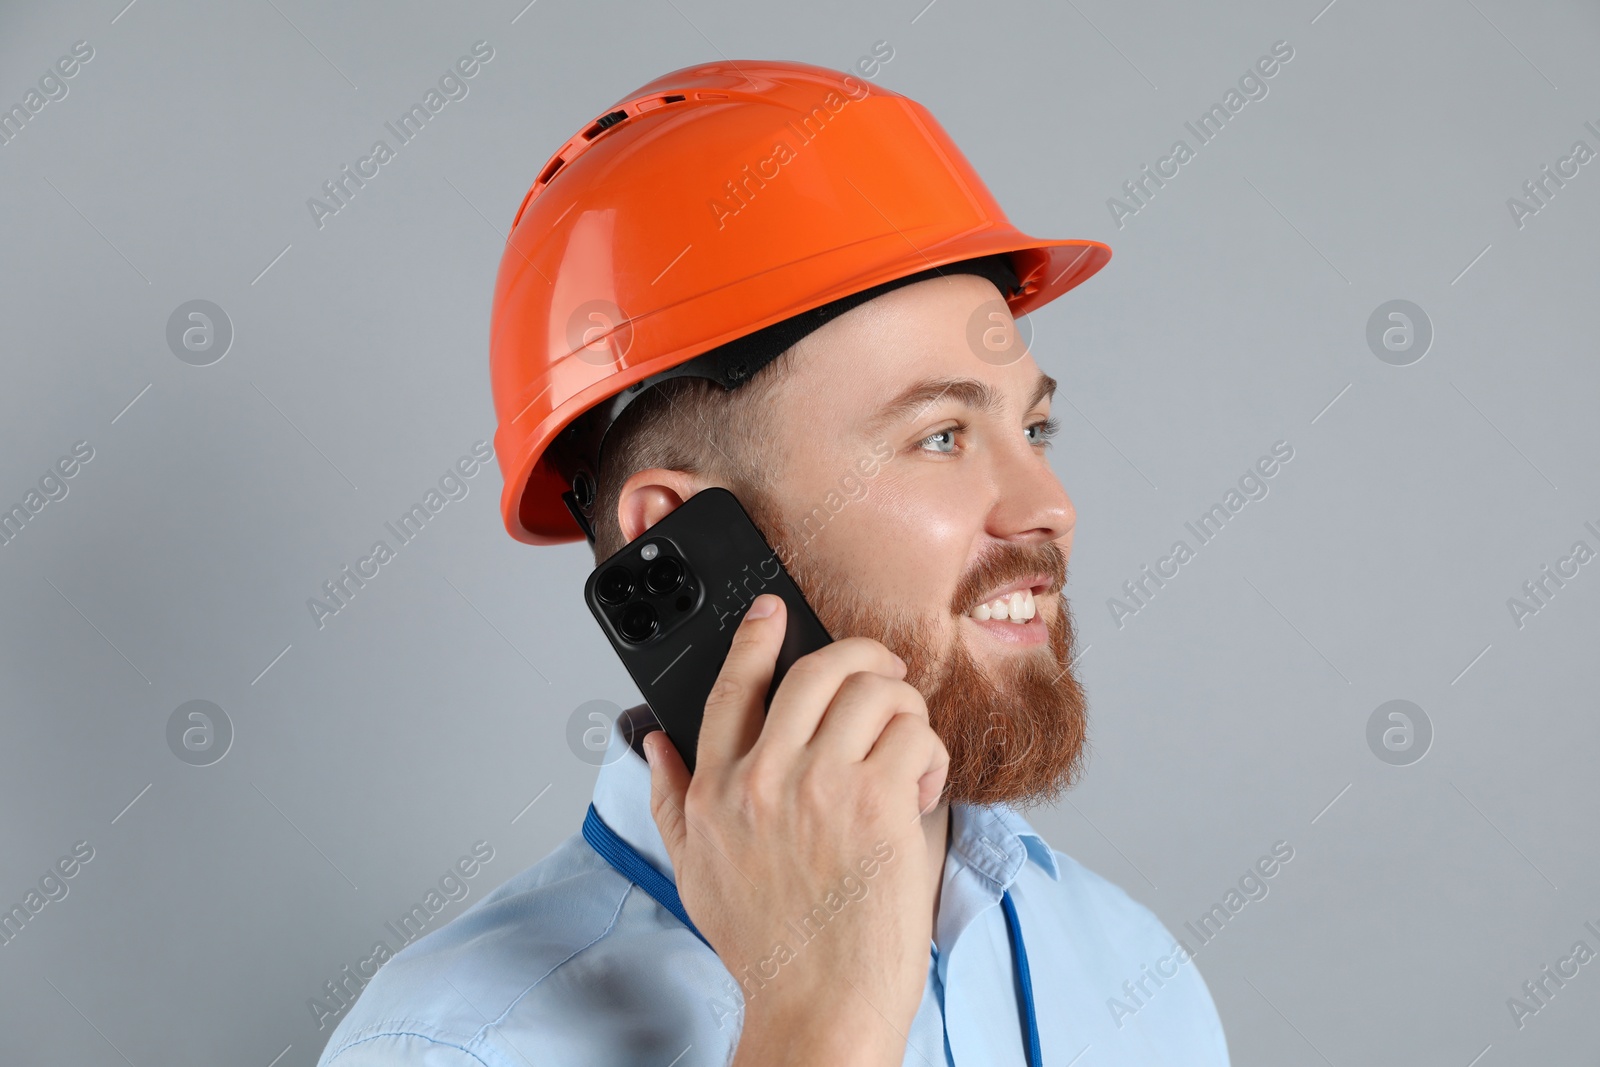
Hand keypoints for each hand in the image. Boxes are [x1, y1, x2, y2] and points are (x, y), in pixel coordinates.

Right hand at [644, 592, 948, 1065]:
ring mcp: (821, 786)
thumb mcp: (695, 872)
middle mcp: (763, 778)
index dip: (756, 636)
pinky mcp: (879, 805)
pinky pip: (917, 737)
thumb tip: (654, 742)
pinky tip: (921, 789)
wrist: (819, 1007)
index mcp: (716, 789)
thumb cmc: (768, 947)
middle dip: (863, 656)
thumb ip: (671, 799)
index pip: (732, 685)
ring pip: (878, 693)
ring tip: (908, 749)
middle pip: (818, 669)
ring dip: (905, 711)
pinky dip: (931, 754)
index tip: (772, 611)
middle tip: (884, 672)